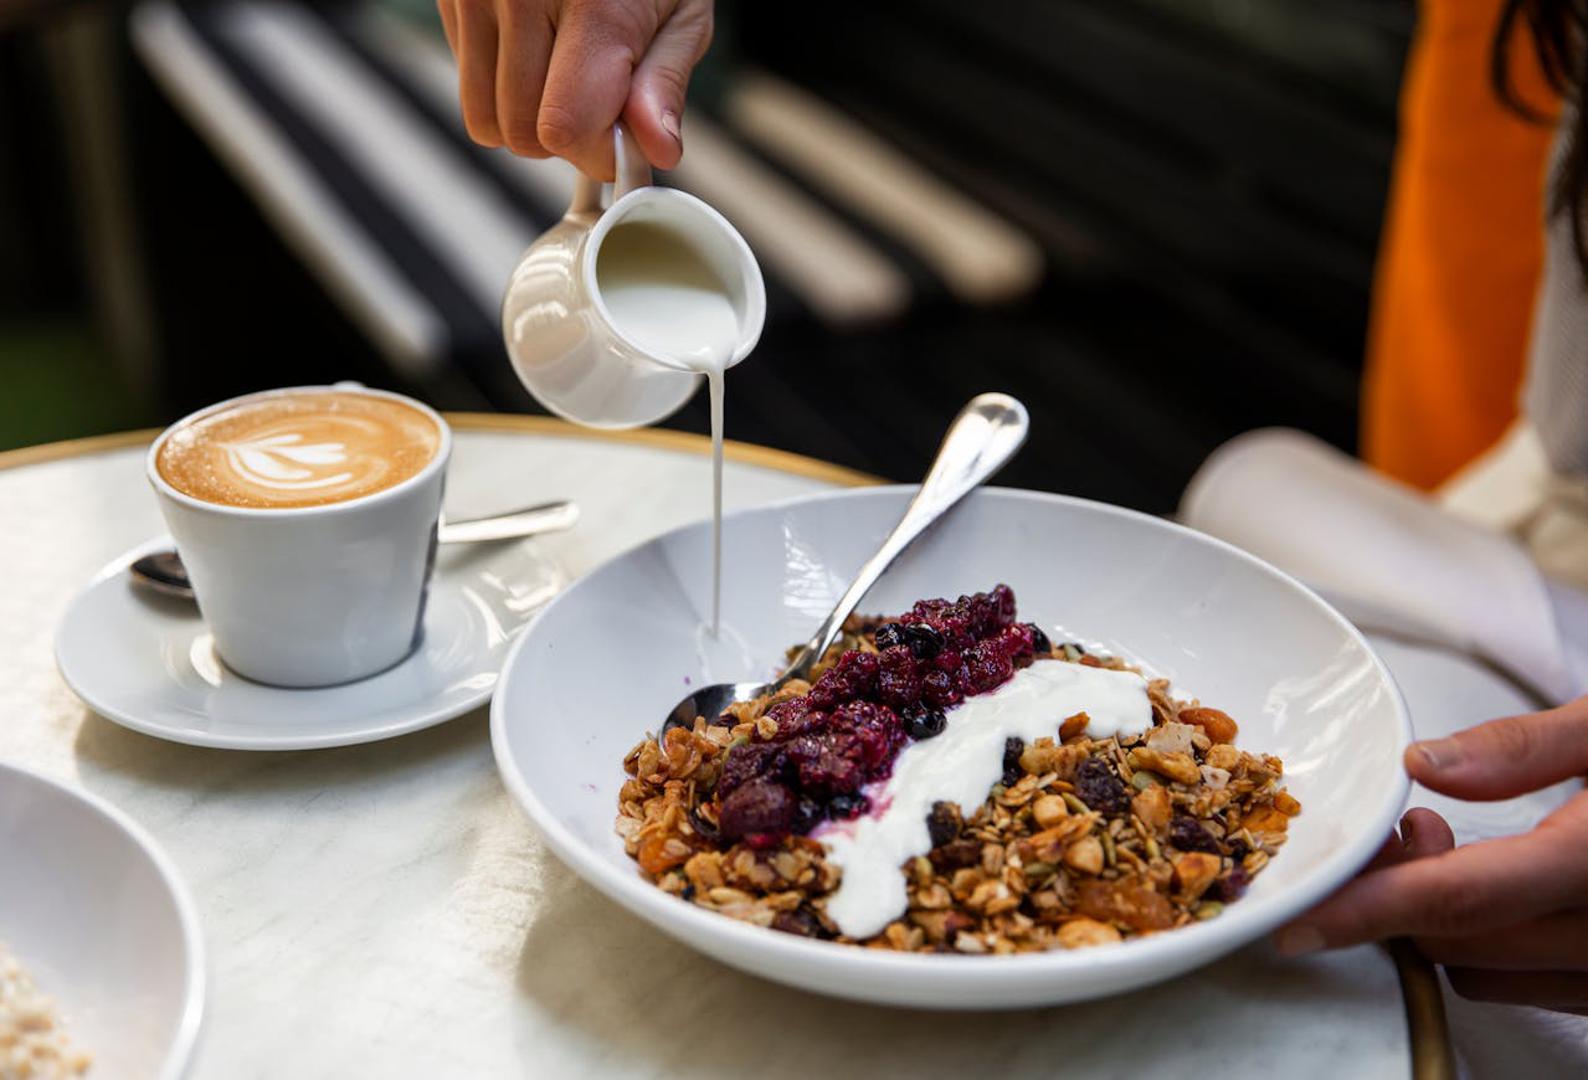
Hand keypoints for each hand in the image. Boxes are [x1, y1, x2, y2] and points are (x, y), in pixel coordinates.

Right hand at [436, 0, 712, 174]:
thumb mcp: (680, 12)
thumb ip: (665, 84)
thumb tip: (657, 150)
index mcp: (592, 5)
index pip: (564, 129)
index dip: (597, 153)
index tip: (622, 139)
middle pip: (522, 134)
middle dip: (564, 137)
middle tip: (597, 96)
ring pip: (485, 119)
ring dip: (527, 116)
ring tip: (563, 70)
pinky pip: (467, 83)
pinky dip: (502, 81)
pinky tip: (534, 44)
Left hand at [1274, 695, 1587, 1013]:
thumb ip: (1526, 747)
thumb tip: (1424, 764)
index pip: (1466, 900)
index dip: (1371, 909)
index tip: (1304, 919)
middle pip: (1462, 942)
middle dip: (1407, 890)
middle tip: (1410, 822)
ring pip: (1489, 974)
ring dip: (1450, 923)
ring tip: (1458, 845)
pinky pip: (1535, 987)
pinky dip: (1496, 947)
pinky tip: (1505, 888)